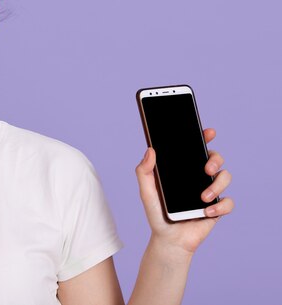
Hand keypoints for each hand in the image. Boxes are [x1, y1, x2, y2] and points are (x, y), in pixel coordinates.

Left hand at [135, 128, 234, 254]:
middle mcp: (199, 178)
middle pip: (216, 158)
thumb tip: (150, 150)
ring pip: (226, 177)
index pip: (195, 149)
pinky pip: (228, 203)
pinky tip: (206, 212)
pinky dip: (220, 206)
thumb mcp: (147, 192)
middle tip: (206, 169)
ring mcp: (210, 192)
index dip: (203, 137)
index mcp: (183, 170)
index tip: (207, 132)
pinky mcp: (217, 209)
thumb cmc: (157, 214)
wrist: (168, 240)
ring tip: (203, 198)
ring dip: (217, 185)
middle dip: (215, 159)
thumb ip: (144, 171)